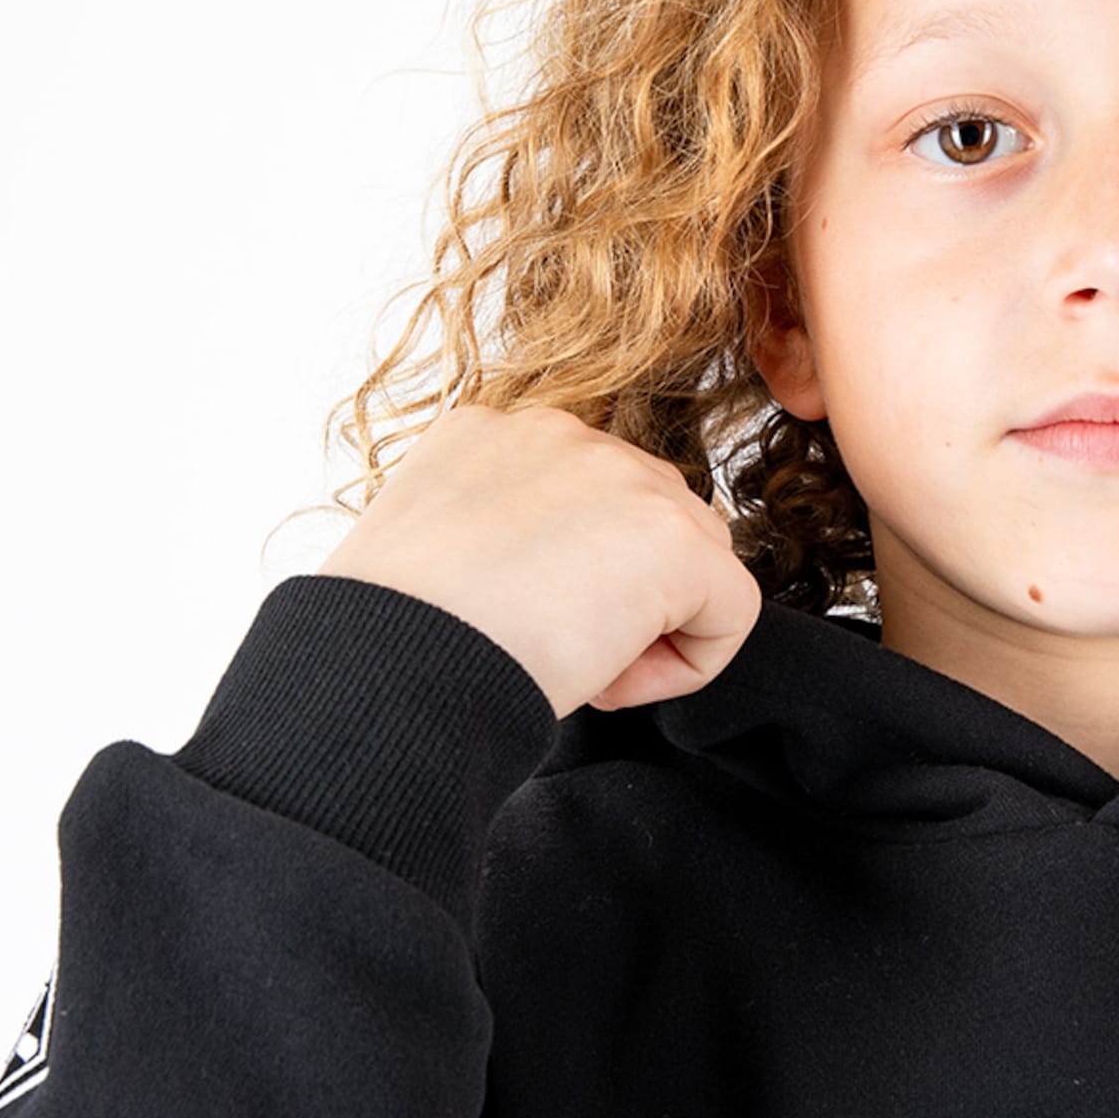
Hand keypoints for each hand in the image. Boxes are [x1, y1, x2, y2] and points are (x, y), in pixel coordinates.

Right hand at [315, 402, 763, 717]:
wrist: (386, 665)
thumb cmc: (391, 639)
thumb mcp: (435, 554)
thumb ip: (505, 535)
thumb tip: (565, 576)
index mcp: (494, 434)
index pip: (588, 496)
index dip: (571, 574)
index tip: (516, 622)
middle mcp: (562, 435)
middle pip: (653, 516)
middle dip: (623, 593)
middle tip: (553, 649)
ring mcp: (623, 476)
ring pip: (697, 558)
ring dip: (654, 625)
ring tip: (580, 666)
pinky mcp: (673, 538)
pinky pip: (732, 610)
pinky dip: (690, 664)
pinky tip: (613, 683)